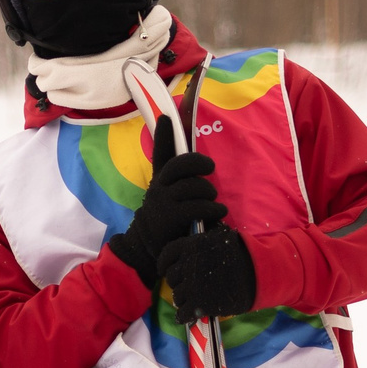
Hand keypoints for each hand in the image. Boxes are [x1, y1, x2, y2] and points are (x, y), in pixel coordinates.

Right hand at [106, 115, 224, 287]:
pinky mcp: (170, 216)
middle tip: (210, 168)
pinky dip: (213, 208)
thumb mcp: (167, 198)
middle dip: (198, 163)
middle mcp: (159, 187)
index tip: (167, 118)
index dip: (163, 135)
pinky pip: (198, 206)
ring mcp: (163, 201)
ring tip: (215, 202)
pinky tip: (217, 213)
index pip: (161, 153)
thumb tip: (195, 168)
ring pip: (194, 186)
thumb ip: (179, 184)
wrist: (149, 250)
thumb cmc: (166, 221)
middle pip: (180, 164)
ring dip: (209, 193)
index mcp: (160, 180)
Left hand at [158, 226, 257, 320]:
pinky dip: (183, 316)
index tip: (165, 269)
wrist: (259, 273)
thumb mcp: (218, 240)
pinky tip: (188, 315)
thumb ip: (199, 245)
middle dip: (177, 282)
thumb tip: (185, 252)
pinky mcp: (200, 304)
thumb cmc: (242, 255)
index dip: (165, 264)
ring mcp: (193, 285)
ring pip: (176, 296)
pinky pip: (182, 313)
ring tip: (193, 299)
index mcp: (192, 245)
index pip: (167, 255)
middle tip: (186, 286)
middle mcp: (189, 264)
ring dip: (182, 299)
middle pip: (171, 277)